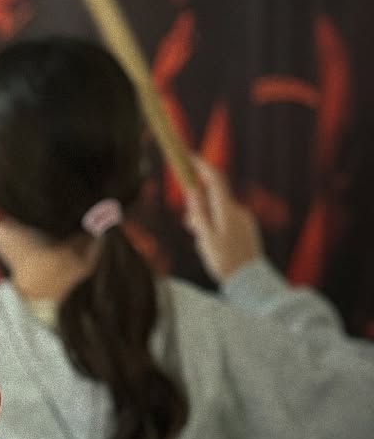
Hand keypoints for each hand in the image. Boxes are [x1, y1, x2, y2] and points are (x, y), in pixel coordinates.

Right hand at [182, 157, 262, 283]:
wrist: (250, 281)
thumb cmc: (226, 261)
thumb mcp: (206, 238)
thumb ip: (199, 213)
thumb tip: (193, 191)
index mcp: (227, 210)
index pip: (215, 180)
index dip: (202, 166)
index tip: (190, 157)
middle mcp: (238, 211)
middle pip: (212, 198)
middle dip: (198, 208)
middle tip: (190, 227)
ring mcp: (244, 220)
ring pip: (217, 213)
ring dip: (205, 222)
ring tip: (204, 245)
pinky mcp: (246, 230)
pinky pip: (225, 223)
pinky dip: (214, 229)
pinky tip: (213, 249)